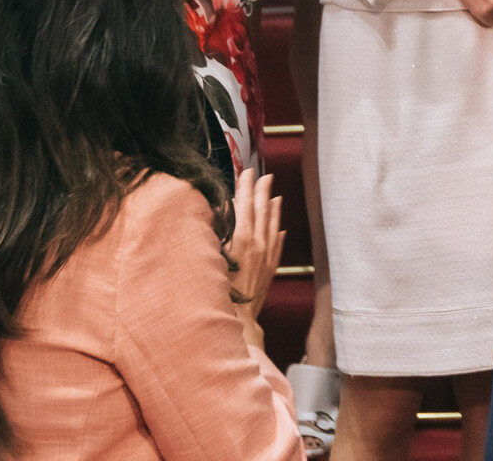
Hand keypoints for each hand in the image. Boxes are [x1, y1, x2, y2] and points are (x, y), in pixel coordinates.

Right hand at [226, 168, 283, 345]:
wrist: (238, 320)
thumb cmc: (219, 292)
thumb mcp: (212, 258)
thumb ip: (217, 235)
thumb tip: (219, 214)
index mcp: (243, 239)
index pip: (245, 205)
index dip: (246, 187)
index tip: (247, 172)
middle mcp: (258, 245)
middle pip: (261, 211)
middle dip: (261, 192)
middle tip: (264, 176)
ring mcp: (267, 257)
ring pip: (272, 226)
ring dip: (273, 209)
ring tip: (274, 195)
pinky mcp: (270, 270)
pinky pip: (277, 246)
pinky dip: (278, 233)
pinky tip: (280, 229)